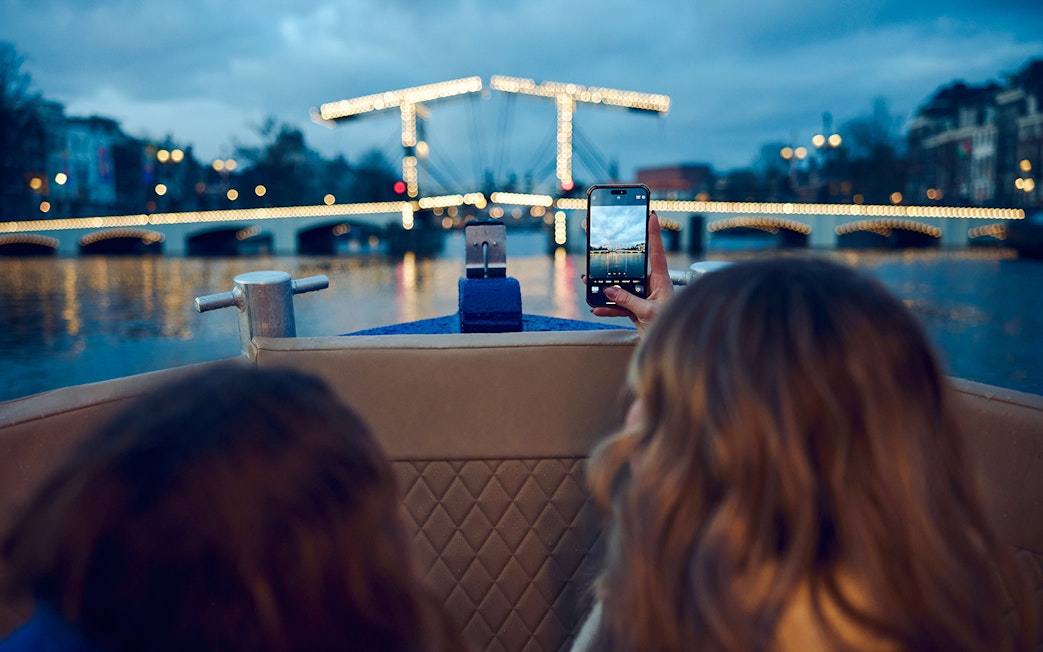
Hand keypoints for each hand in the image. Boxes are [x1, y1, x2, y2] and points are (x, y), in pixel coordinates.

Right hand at [587, 211, 673, 336]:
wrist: (666, 346)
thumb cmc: (668, 326)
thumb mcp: (647, 312)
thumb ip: (627, 300)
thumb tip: (609, 290)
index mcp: (661, 280)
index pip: (657, 251)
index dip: (654, 233)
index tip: (651, 215)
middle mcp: (652, 285)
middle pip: (632, 267)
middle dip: (615, 262)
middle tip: (604, 248)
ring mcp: (643, 296)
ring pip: (621, 286)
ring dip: (605, 288)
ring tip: (590, 283)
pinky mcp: (635, 308)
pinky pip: (618, 304)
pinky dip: (608, 307)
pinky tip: (598, 309)